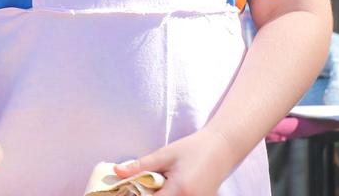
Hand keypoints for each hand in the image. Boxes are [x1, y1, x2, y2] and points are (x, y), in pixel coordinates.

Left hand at [113, 128, 242, 195]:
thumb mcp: (164, 154)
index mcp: (180, 190)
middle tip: (139, 188)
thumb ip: (140, 165)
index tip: (127, 191)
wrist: (222, 148)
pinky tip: (165, 187)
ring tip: (154, 185)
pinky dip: (170, 195)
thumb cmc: (193, 148)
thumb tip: (116, 172)